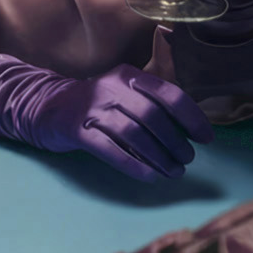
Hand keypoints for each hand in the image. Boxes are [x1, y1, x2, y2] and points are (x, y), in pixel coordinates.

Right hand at [17, 63, 211, 182]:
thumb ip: (152, 100)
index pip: (169, 94)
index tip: (206, 138)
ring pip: (134, 135)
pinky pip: (112, 151)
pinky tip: (150, 176)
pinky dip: (135, 166)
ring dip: (160, 157)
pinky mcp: (78, 131)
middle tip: (187, 159)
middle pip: (153, 117)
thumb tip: (191, 127)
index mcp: (128, 75)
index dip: (192, 118)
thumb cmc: (96, 105)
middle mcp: (110, 87)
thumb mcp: (123, 90)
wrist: (46, 108)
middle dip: (176, 142)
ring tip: (174, 172)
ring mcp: (92, 108)